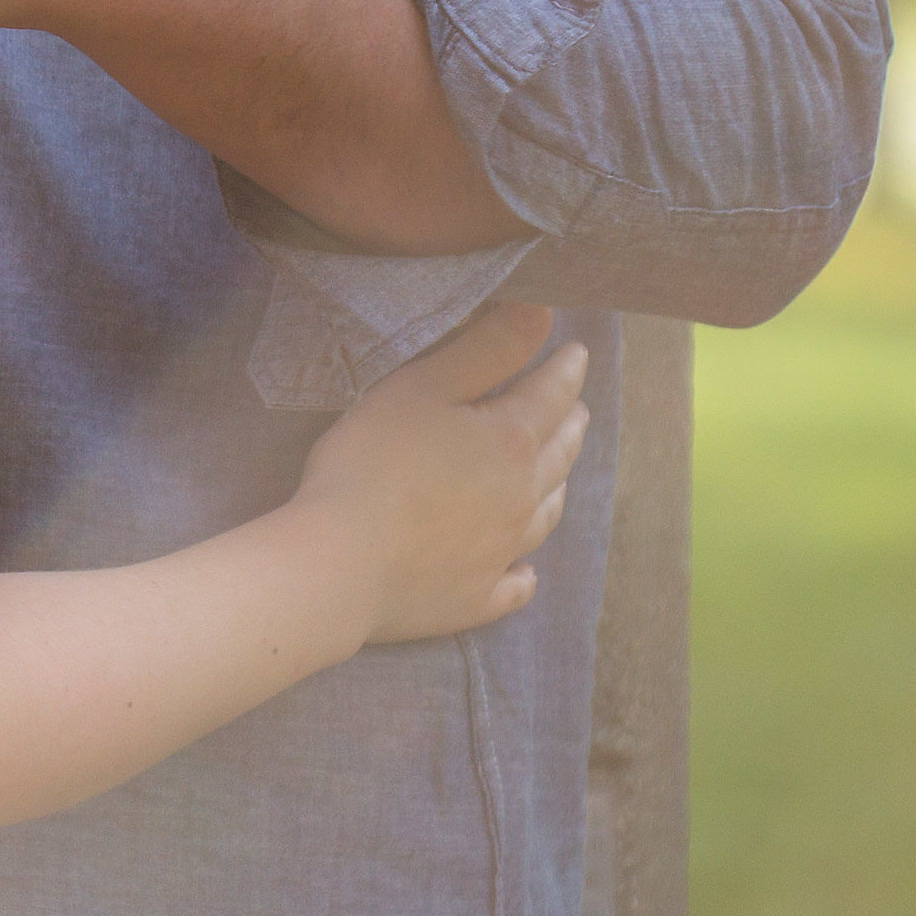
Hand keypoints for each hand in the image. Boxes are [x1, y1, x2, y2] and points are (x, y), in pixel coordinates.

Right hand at [292, 304, 588, 647]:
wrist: (338, 565)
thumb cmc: (370, 464)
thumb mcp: (422, 388)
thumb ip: (485, 350)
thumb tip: (544, 316)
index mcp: (511, 441)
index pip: (553, 394)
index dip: (565, 368)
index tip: (576, 352)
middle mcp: (520, 498)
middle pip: (560, 454)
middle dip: (571, 424)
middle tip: (577, 408)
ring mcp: (500, 554)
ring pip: (545, 516)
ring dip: (557, 488)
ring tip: (559, 475)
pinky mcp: (474, 598)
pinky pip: (513, 585)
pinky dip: (524, 574)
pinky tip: (525, 572)